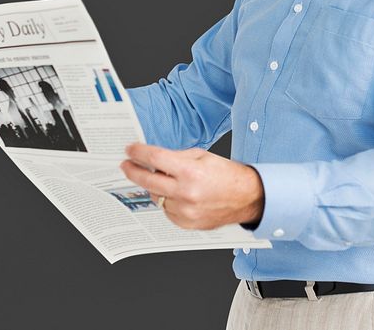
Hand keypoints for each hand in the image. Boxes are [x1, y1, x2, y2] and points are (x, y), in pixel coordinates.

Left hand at [119, 143, 263, 229]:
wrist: (247, 197)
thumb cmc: (227, 175)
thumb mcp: (201, 156)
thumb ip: (176, 157)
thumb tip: (153, 159)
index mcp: (191, 172)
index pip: (155, 159)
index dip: (139, 152)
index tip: (130, 149)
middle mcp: (186, 193)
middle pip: (148, 180)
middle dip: (133, 171)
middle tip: (126, 165)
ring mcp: (186, 211)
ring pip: (156, 197)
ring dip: (154, 187)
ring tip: (163, 180)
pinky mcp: (187, 223)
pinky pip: (166, 211)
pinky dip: (166, 201)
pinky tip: (175, 194)